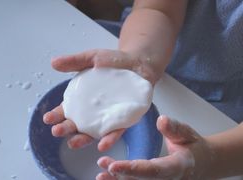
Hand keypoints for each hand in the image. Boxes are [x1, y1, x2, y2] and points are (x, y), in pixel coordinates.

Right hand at [43, 49, 156, 151]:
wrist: (138, 62)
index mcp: (81, 99)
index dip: (56, 115)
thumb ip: (74, 61)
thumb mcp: (92, 58)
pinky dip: (109, 139)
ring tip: (73, 143)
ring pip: (92, 133)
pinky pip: (116, 132)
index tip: (47, 118)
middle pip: (76, 124)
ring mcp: (107, 117)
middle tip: (56, 131)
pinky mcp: (124, 120)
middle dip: (65, 129)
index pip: (66, 110)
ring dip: (82, 139)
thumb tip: (53, 62)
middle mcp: (92, 112)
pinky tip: (102, 145)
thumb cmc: (113, 62)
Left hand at [97, 115, 213, 179]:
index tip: (113, 166)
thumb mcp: (187, 134)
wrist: (203, 163)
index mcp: (177, 167)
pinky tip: (109, 177)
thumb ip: (174, 128)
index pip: (152, 170)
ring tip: (100, 175)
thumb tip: (161, 120)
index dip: (132, 169)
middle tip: (101, 168)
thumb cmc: (194, 147)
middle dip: (120, 177)